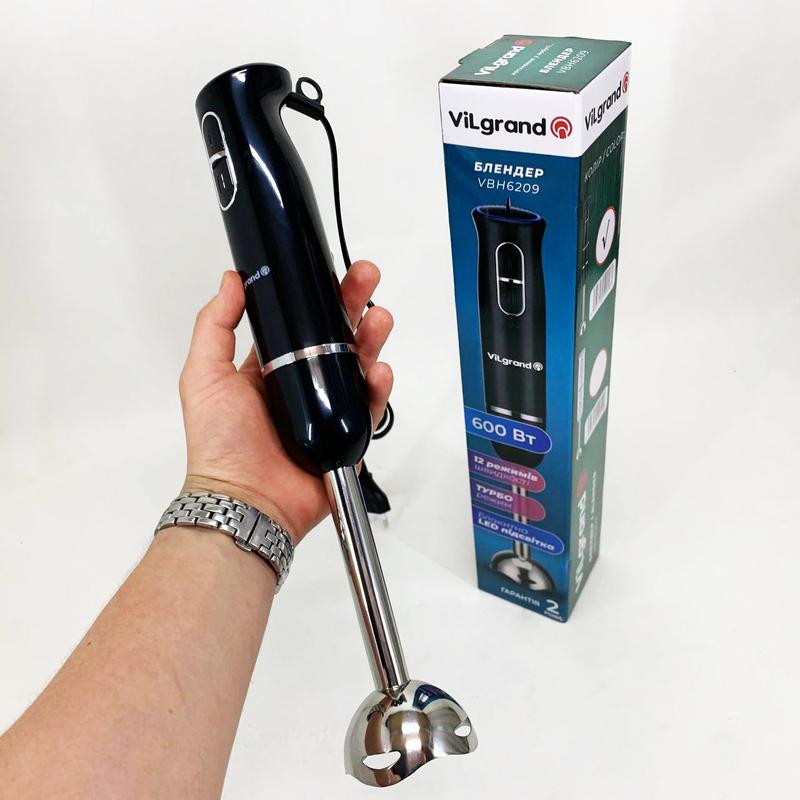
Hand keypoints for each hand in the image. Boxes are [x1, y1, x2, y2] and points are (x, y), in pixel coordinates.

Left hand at [178, 261, 393, 542]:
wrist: (245, 500)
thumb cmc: (219, 445)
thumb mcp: (204, 375)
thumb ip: (215, 325)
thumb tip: (232, 280)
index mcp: (269, 368)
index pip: (298, 324)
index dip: (315, 297)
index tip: (327, 271)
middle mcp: (301, 384)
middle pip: (335, 336)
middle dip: (352, 305)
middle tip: (365, 279)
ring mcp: (326, 408)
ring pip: (358, 365)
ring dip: (372, 338)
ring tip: (378, 319)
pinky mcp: (346, 434)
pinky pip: (369, 405)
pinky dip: (378, 386)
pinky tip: (378, 370)